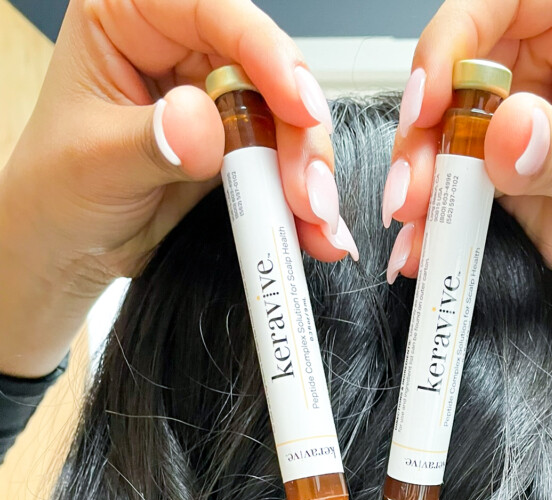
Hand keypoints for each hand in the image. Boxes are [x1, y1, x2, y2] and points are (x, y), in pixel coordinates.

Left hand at [0, 0, 355, 376]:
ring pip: (288, 122)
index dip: (265, 52)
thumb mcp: (94, 163)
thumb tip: (203, 123)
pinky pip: (285, 165)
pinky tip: (317, 234)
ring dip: (311, 175)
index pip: (212, 12)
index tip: (299, 106)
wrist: (69, 248)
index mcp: (132, 19)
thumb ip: (150, 141)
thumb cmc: (58, 189)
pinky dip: (306, 203)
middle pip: (268, 72)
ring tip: (314, 224)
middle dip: (299, 134)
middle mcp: (183, 52)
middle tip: (308, 192)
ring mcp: (216, 101)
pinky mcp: (238, 149)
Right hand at [384, 0, 551, 372]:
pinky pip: (446, 173)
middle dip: (426, 121)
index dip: (458, 37)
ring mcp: (516, 109)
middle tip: (417, 176)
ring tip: (416, 212)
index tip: (434, 96)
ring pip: (441, 120)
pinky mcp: (494, 161)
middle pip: (457, 60)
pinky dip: (428, 206)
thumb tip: (504, 131)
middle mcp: (548, 54)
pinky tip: (421, 236)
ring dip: (419, 168)